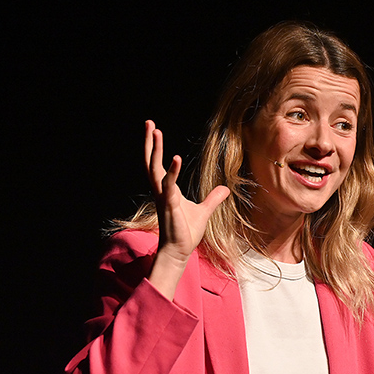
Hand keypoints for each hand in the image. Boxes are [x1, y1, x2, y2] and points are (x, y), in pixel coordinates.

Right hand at [144, 120, 229, 263]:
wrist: (180, 251)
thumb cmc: (186, 232)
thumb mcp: (204, 211)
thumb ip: (213, 199)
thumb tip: (225, 189)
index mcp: (166, 189)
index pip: (156, 164)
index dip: (153, 148)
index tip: (153, 130)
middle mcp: (161, 190)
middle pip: (150, 161)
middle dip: (148, 142)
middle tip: (148, 122)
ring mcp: (163, 197)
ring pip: (154, 169)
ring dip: (154, 150)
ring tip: (155, 131)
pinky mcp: (170, 205)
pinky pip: (169, 185)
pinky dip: (172, 172)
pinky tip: (176, 157)